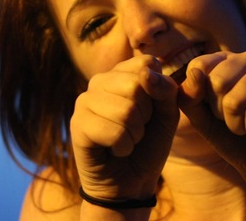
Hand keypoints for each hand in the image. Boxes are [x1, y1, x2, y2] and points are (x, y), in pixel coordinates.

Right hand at [70, 55, 179, 200]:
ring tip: (126, 140)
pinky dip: (123, 147)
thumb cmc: (149, 144)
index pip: (147, 63)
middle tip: (137, 129)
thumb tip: (146, 74)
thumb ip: (166, 90)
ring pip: (126, 110)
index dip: (159, 92)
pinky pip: (115, 132)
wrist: (131, 183)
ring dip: (135, 134)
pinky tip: (114, 150)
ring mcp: (84, 101)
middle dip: (146, 115)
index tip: (152, 110)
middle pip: (136, 85)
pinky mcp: (77, 125)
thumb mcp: (168, 114)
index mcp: (121, 72)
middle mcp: (99, 81)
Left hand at [177, 51, 245, 176]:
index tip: (216, 109)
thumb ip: (189, 96)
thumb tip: (194, 73)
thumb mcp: (201, 119)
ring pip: (235, 100)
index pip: (198, 67)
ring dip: (238, 124)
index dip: (201, 97)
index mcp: (224, 60)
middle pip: (217, 83)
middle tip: (236, 119)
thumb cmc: (232, 138)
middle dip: (221, 112)